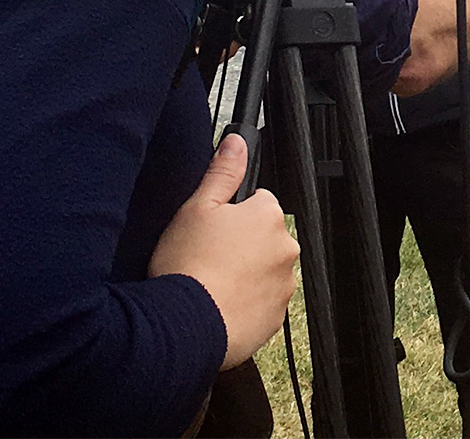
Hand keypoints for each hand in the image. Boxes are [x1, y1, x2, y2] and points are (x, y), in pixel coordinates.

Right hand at [149, 134, 298, 368]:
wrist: (185, 327)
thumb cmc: (188, 266)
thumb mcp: (196, 207)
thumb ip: (222, 172)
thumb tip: (237, 143)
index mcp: (268, 216)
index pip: (258, 202)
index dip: (232, 214)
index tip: (213, 228)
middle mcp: (284, 249)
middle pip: (264, 237)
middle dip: (242, 243)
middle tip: (208, 255)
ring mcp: (283, 286)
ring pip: (264, 270)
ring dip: (245, 273)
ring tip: (211, 281)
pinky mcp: (276, 318)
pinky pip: (262, 302)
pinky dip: (245, 302)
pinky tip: (219, 303)